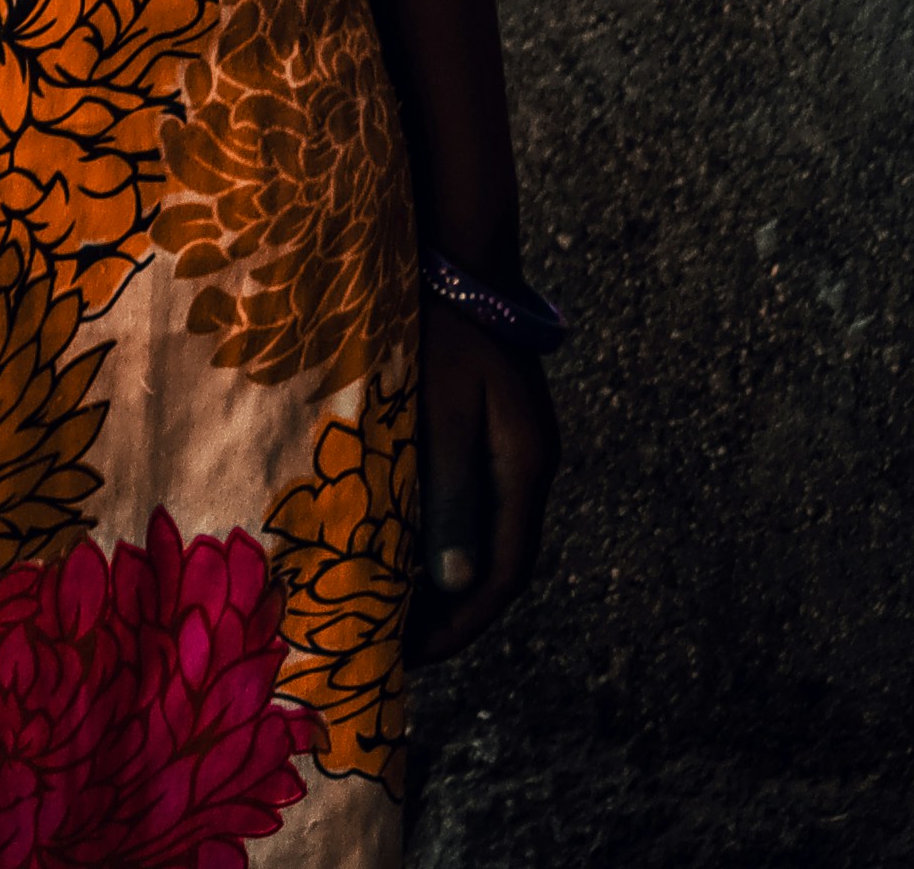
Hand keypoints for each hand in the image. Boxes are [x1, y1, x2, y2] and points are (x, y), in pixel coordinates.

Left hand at [415, 301, 559, 661]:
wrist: (454, 257)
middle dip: (450, 611)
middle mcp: (528, 465)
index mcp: (526, 467)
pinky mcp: (486, 429)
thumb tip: (453, 578)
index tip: (417, 656)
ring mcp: (511, 446)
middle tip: (393, 649)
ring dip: (440, 576)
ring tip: (386, 611)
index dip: (464, 620)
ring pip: (480, 532)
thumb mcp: (438, 410)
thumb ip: (448, 490)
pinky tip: (391, 544)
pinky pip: (466, 499)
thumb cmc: (438, 327)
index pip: (505, 569)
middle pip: (496, 560)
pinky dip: (433, 532)